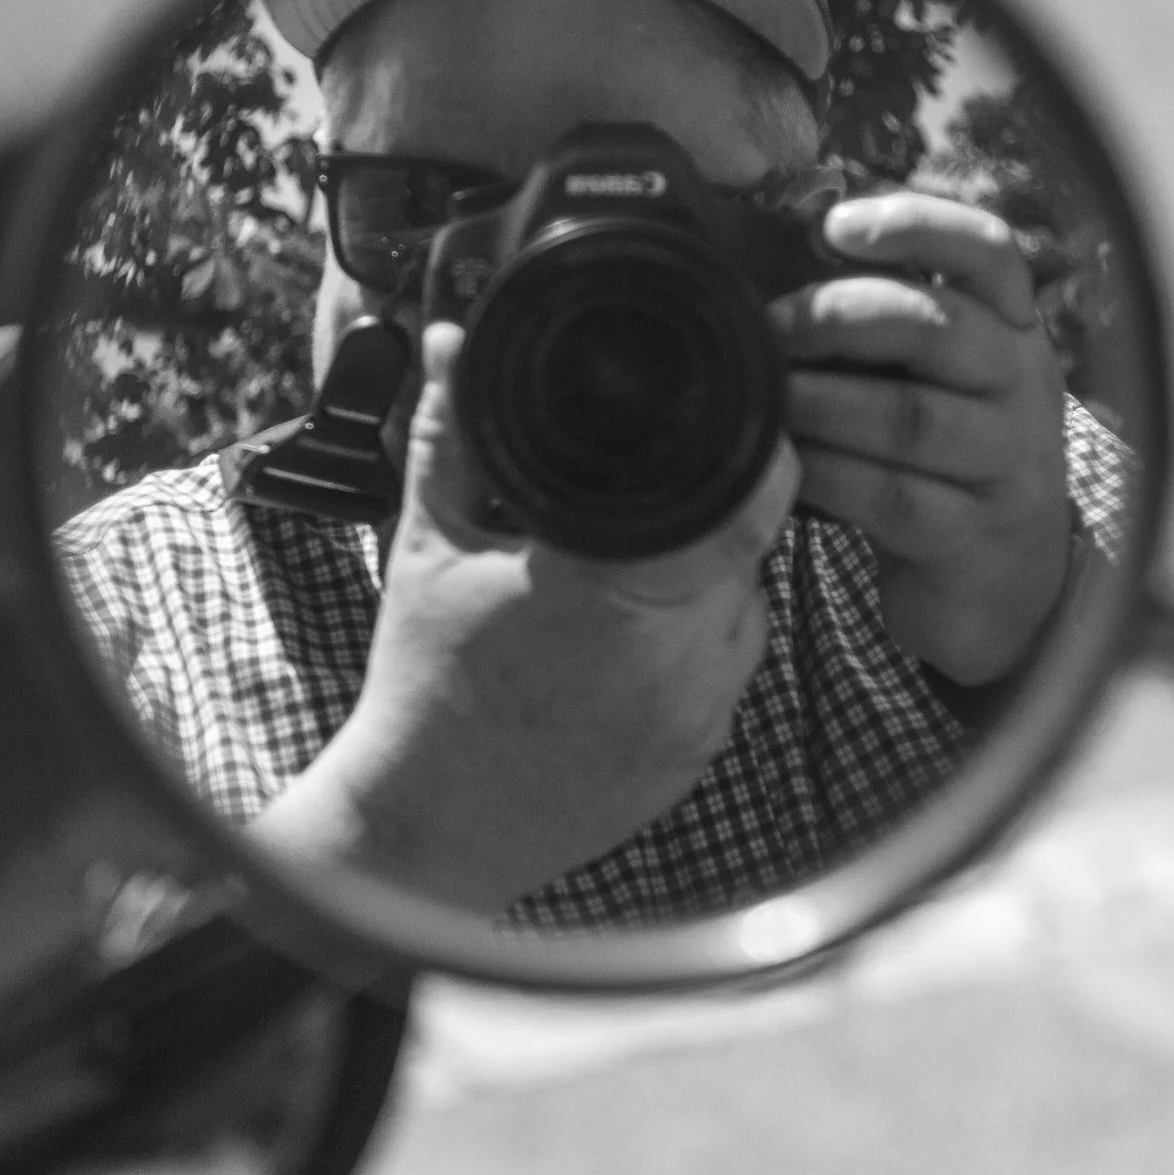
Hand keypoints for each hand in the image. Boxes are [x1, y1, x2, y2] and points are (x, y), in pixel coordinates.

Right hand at [251, 323, 797, 913]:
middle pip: (749, 535)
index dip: (747, 438)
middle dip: (712, 500)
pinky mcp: (705, 749)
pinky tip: (632, 630)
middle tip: (657, 483)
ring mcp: (702, 709)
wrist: (430, 828)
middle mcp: (680, 652)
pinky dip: (698, 631)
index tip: (724, 411)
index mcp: (615, 587)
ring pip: (748, 597)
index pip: (743, 489)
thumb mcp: (430, 546)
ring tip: (629, 563)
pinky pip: (731, 660)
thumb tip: (451, 346)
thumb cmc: (424, 685)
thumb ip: (450, 435)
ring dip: (709, 567)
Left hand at [767, 192, 1072, 686]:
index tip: (837, 226)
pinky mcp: (975, 534)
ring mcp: (1006, 463)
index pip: (987, 251)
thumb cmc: (944, 452)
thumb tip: (772, 269)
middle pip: (936, 328)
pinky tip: (789, 467)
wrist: (1005, 578)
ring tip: (769, 399)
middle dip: (838, 319)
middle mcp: (1022, 384)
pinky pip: (896, 497)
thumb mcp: (938, 375)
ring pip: (911, 417)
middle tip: (771, 328)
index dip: (916, 226)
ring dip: (824, 402)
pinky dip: (831, 476)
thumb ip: (885, 324)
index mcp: (1013, 327)